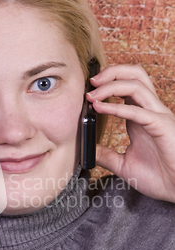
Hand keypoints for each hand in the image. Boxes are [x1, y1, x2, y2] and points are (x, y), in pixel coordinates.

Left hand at [87, 64, 174, 202]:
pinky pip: (138, 111)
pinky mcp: (162, 126)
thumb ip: (106, 154)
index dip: (107, 82)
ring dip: (111, 85)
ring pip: (137, 85)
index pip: (126, 86)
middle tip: (91, 81)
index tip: (88, 90)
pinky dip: (116, 107)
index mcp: (141, 116)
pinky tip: (99, 108)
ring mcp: (158, 116)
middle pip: (135, 75)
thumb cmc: (159, 177)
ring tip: (92, 94)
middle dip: (112, 72)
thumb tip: (87, 150)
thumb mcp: (123, 164)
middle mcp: (150, 111)